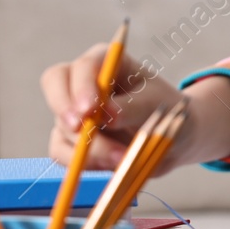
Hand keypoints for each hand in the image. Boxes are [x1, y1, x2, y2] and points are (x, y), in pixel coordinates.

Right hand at [41, 44, 183, 171]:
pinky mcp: (71, 138)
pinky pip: (60, 150)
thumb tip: (106, 113)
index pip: (84, 66)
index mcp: (108, 62)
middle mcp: (84, 81)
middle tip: (80, 129)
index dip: (82, 87)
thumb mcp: (157, 105)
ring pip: (61, 124)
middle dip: (65, 108)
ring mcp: (74, 109)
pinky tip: (109, 166)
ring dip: (86, 146)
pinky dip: (80, 162)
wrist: (174, 139)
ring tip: (121, 158)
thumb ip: (132, 107)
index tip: (90, 110)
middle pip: (55, 83)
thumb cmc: (166, 111)